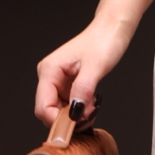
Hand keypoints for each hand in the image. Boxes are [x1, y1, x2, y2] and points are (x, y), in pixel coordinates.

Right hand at [34, 0, 154, 125]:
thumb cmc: (103, 41)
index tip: (77, 125)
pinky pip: (68, 104)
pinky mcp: (67, 83)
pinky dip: (80, 109)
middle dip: (69, 119)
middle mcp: (49, 76)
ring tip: (94, 107)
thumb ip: (83, 89)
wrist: (111, 29)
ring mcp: (58, 80)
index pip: (43, 107)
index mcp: (49, 70)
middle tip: (90, 115)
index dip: (57, 121)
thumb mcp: (96, 67)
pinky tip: (92, 103)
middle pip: (49, 111)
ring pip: (60, 110)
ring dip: (76, 115)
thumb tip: (74, 112)